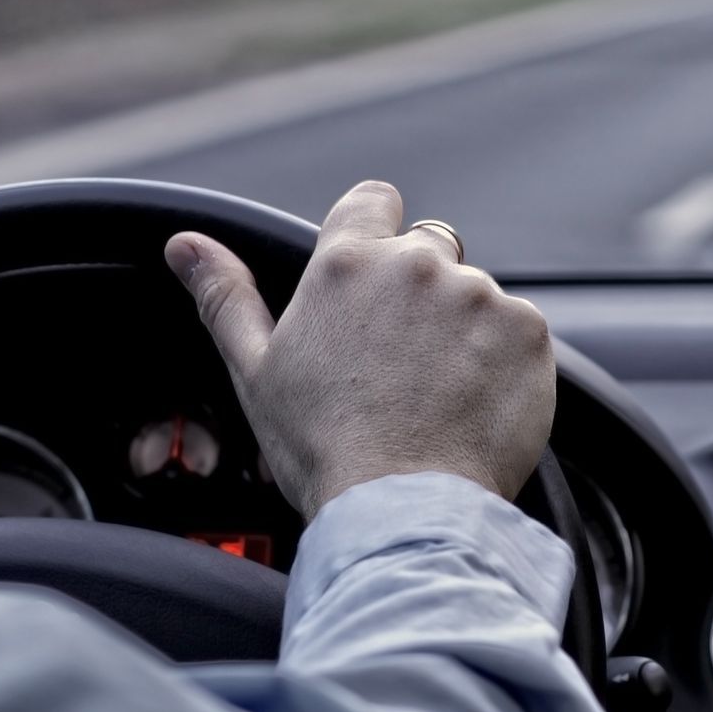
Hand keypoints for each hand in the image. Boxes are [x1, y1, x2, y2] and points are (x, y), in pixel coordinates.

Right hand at [163, 181, 555, 515]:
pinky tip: (474, 404)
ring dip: (464, 329)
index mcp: (346, 265)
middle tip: (402, 360)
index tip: (372, 280)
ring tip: (438, 394)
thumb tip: (185, 245)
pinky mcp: (526, 331)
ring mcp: (478, 296)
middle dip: (419, 290)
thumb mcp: (255, 371)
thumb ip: (225, 296)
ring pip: (475, 295)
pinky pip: (519, 331)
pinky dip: (504, 360)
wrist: (402, 510)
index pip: (373, 201)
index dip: (375, 233)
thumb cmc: (322, 448)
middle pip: (429, 248)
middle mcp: (416, 266)